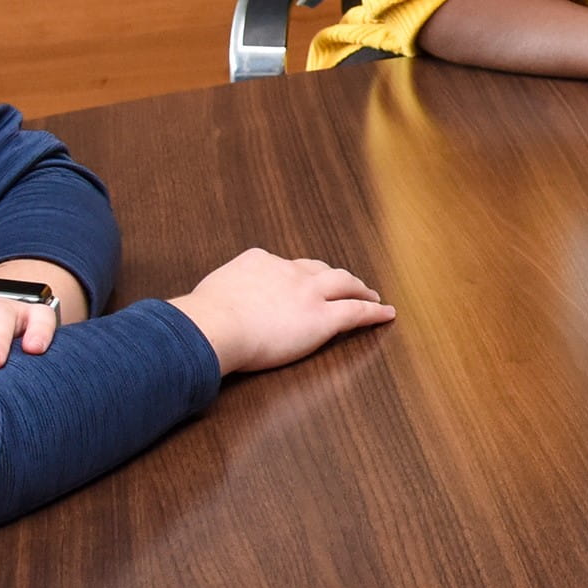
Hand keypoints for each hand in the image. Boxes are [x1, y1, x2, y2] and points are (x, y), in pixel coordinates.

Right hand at [167, 247, 396, 374]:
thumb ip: (215, 301)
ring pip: (344, 284)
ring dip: (360, 289)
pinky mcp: (323, 318)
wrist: (215, 326)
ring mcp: (308, 293)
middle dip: (334, 276)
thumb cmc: (202, 319)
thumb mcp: (206, 297)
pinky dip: (374, 312)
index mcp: (258, 262)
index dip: (298, 275)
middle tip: (347, 282)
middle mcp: (287, 271)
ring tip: (371, 295)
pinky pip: (356, 312)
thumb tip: (201, 316)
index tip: (301, 281)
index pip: (284, 266)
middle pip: (319, 269)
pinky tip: (386, 314)